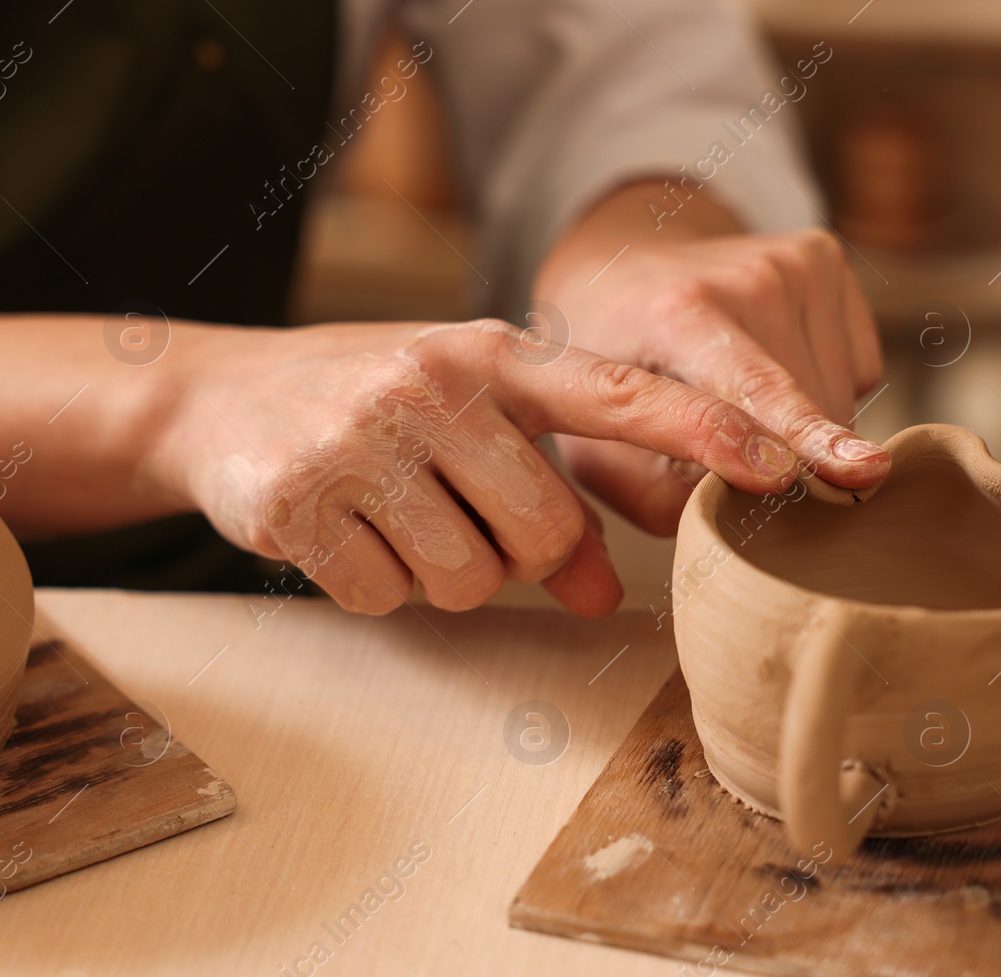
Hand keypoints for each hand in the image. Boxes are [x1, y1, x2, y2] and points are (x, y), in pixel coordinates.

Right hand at [151, 319, 800, 615]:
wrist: (218, 397)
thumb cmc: (381, 411)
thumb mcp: (470, 427)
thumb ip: (548, 498)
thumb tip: (603, 598)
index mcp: (494, 354)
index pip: (622, 393)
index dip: (707, 432)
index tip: (782, 466)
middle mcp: (434, 383)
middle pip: (543, 530)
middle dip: (519, 554)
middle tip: (465, 517)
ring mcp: (361, 440)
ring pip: (469, 578)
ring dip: (447, 575)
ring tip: (401, 517)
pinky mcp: (298, 502)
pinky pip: (388, 597)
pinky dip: (377, 586)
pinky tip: (349, 532)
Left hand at [533, 182, 887, 534]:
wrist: (619, 269)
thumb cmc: (609, 368)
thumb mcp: (597, 445)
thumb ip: (666, 495)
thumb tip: (762, 504)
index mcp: (676, 314)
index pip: (753, 389)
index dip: (800, 435)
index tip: (851, 471)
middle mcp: (747, 276)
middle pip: (807, 411)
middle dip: (782, 457)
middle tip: (719, 437)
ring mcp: (792, 262)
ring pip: (842, 400)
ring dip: (802, 428)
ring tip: (739, 390)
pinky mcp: (824, 258)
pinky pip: (861, 371)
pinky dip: (826, 387)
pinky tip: (771, 362)